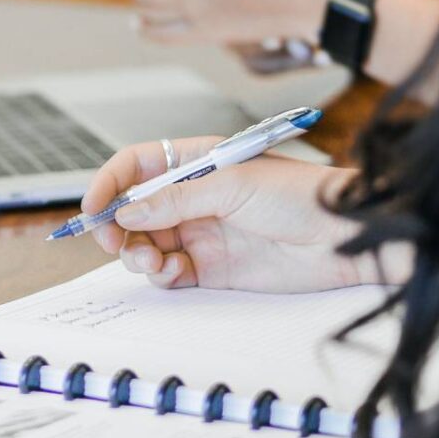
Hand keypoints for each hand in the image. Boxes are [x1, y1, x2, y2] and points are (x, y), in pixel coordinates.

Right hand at [82, 137, 384, 292]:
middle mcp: (193, 197)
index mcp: (196, 162)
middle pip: (133, 210)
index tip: (92, 207)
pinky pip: (169, 272)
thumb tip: (127, 212)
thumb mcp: (232, 185)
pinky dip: (160, 274)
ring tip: (149, 260)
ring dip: (136, 253)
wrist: (346, 238)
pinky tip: (171, 272)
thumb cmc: (302, 195)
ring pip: (146, 244)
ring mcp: (201, 233)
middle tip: (113, 242)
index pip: (137, 166)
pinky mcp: (212, 268)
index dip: (110, 184)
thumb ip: (175, 200)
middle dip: (116, 226)